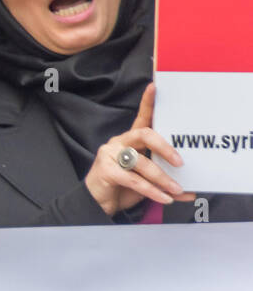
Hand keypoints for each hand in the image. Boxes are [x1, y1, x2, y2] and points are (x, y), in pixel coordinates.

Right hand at [84, 83, 194, 216]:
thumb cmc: (123, 187)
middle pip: (144, 134)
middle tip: (180, 162)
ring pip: (141, 162)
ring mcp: (110, 155)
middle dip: (165, 147)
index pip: (142, 117)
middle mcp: (119, 142)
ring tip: (176, 190)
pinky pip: (134, 180)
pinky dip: (152, 191)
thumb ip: (166, 181)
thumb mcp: (148, 181)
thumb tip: (192, 190)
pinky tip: (164, 198)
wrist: (97, 203)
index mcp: (130, 140)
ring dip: (162, 178)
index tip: (155, 87)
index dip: (148, 102)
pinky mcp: (106, 170)